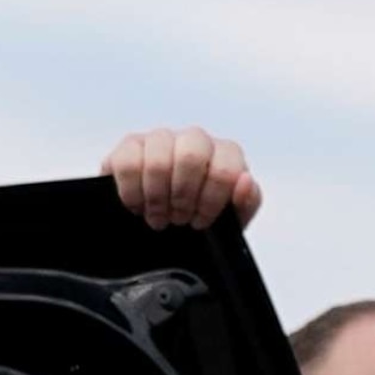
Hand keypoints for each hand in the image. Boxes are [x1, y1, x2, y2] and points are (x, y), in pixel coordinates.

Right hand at [102, 126, 263, 230]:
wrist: (164, 234)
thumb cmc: (199, 222)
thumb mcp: (230, 222)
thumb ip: (247, 202)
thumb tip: (245, 180)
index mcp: (225, 155)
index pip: (225, 166)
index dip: (211, 200)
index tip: (201, 220)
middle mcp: (194, 140)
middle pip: (191, 155)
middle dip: (183, 197)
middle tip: (178, 219)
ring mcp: (161, 140)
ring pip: (158, 160)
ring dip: (156, 199)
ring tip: (158, 216)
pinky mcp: (130, 147)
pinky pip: (128, 162)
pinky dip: (132, 193)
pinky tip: (138, 206)